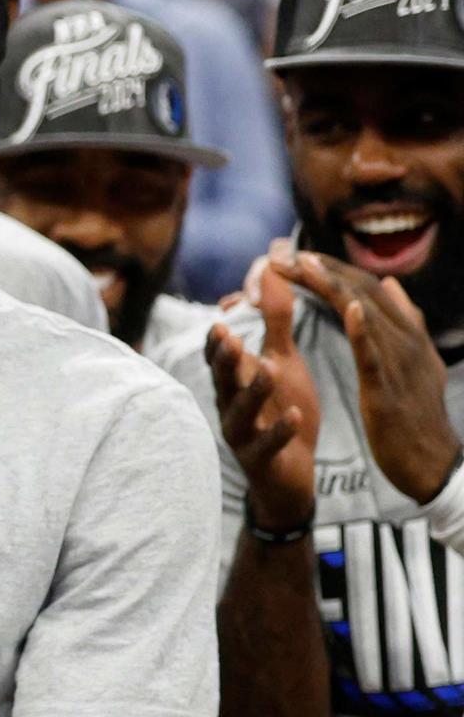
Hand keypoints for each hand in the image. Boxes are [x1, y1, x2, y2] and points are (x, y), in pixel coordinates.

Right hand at [207, 265, 321, 530]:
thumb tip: (271, 275)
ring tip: (268, 369)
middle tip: (229, 336)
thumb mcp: (281, 363)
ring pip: (241, 411)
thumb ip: (275, 323)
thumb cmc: (282, 410)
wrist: (290, 475)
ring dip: (253, 390)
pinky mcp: (262, 459)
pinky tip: (294, 415)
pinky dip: (279, 430)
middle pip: (221, 379)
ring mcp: (243, 434)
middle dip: (224, 359)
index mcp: (233, 382)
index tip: (223, 316)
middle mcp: (230, 405)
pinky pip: (267, 444)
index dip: (217, 340)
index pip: (217, 357)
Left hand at [278, 250, 461, 503]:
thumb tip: (392, 283)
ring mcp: (401, 364)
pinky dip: (362, 329)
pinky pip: (375, 354)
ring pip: (367, 314)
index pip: (370, 288)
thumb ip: (405, 322)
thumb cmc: (416, 411)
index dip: (334, 269)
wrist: (430, 462)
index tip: (299, 256)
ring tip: (303, 266)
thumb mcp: (415, 360)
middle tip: (286, 254)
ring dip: (333, 287)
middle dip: (324, 270)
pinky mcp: (388, 389)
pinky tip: (348, 307)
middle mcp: (408, 342)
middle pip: (364, 293)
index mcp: (409, 334)